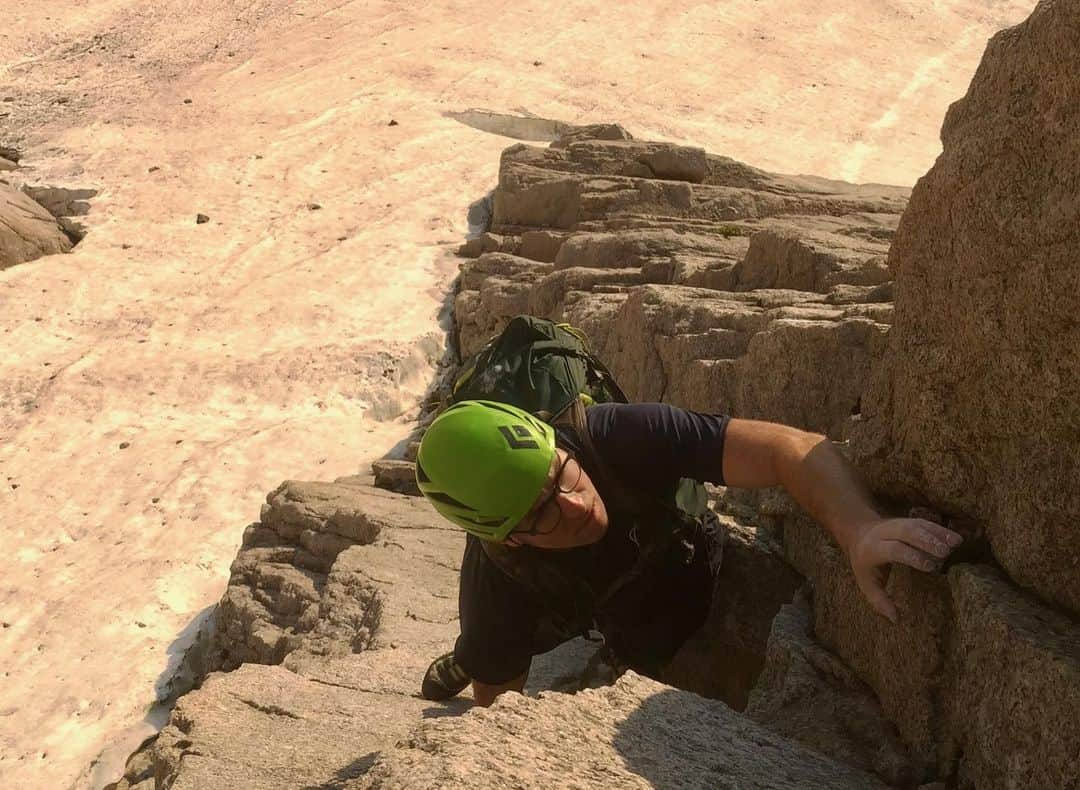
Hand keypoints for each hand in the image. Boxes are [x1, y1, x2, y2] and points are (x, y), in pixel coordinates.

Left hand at [845, 518, 962, 623]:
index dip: (912, 556)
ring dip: (936, 533)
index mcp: (872, 549)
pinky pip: (923, 522)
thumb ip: (878, 600)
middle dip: (926, 541)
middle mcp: (883, 533)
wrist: (857, 532)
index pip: (894, 549)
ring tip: (955, 544)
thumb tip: (895, 619)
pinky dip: (939, 529)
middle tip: (945, 553)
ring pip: (916, 524)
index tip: (930, 566)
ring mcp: (895, 524)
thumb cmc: (864, 563)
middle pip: (906, 531)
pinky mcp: (906, 521)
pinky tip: (955, 538)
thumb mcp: (865, 582)